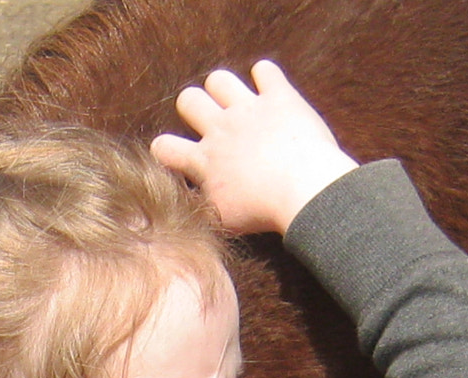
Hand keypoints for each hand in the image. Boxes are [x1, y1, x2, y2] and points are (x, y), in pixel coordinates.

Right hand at [151, 60, 358, 235]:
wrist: (303, 192)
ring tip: (236, 102)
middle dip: (195, 106)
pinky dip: (265, 76)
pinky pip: (265, 71)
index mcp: (203, 161)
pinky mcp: (279, 96)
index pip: (164, 147)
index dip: (165, 148)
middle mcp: (220, 129)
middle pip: (188, 99)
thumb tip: (192, 198)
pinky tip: (270, 89)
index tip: (178, 154)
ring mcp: (249, 108)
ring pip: (219, 79)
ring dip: (224, 87)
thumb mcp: (223, 217)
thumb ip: (203, 201)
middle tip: (211, 121)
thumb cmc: (263, 211)